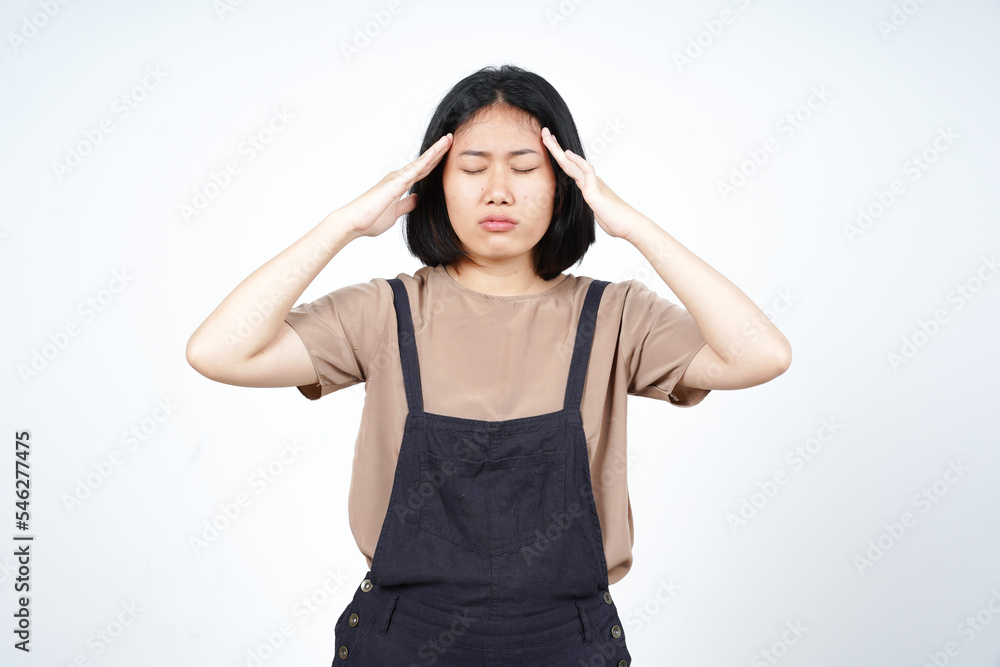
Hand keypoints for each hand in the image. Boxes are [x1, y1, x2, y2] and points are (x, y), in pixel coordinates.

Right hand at [340, 133, 452, 237]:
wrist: (353, 222)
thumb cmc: (370, 219)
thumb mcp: (395, 213)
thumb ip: (406, 204)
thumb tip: (416, 198)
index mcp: (400, 185)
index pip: (423, 171)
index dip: (435, 162)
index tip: (447, 153)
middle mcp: (399, 178)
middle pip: (425, 163)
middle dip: (439, 151)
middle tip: (451, 139)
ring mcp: (397, 178)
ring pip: (422, 162)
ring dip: (436, 150)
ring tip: (448, 139)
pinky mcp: (395, 183)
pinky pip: (415, 169)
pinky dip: (427, 160)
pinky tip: (436, 152)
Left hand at [540, 126, 638, 240]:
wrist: (628, 225)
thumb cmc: (613, 218)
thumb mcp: (594, 210)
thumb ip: (587, 202)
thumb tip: (582, 202)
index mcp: (587, 184)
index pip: (569, 167)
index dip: (558, 155)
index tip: (549, 143)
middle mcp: (588, 181)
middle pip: (567, 162)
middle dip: (554, 147)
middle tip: (544, 132)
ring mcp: (592, 185)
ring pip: (572, 164)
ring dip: (558, 150)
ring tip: (548, 137)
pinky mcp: (594, 192)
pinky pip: (586, 171)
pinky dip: (577, 161)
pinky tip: (567, 153)